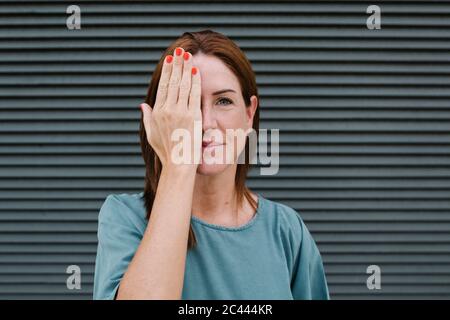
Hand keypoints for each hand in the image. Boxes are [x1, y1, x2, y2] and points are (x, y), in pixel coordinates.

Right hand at [140, 47, 201, 169]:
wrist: (178, 165)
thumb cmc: (166, 152)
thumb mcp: (152, 134)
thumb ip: (147, 117)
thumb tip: (142, 104)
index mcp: (157, 112)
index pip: (163, 86)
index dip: (167, 70)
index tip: (170, 59)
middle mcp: (167, 110)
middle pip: (172, 81)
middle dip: (177, 64)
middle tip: (180, 50)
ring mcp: (180, 113)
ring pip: (183, 85)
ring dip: (186, 68)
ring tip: (189, 56)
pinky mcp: (192, 117)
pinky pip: (194, 95)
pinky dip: (195, 82)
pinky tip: (197, 71)